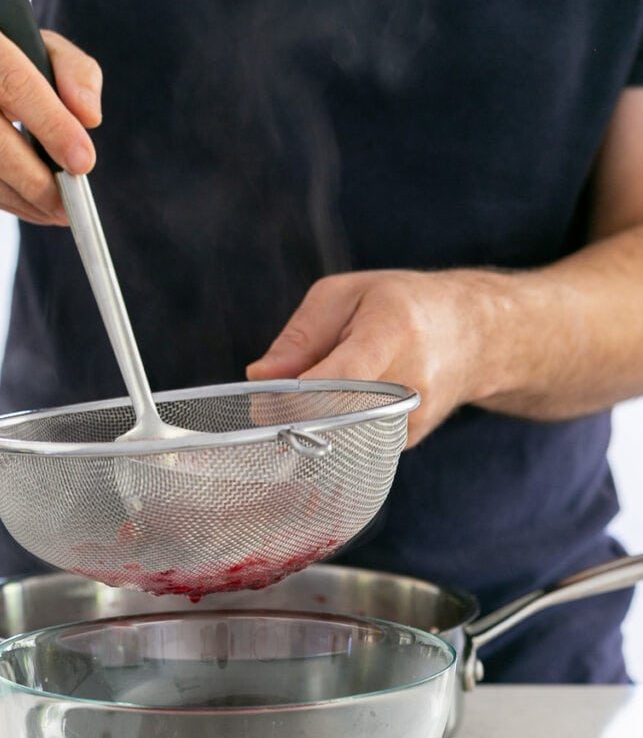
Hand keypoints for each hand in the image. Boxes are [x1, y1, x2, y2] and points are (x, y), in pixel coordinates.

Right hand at [0, 9, 101, 224]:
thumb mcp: (39, 50)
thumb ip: (76, 74)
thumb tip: (89, 117)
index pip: (12, 82)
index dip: (52, 126)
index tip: (84, 163)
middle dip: (35, 179)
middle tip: (71, 205)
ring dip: (19, 200)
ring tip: (55, 212)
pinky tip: (25, 206)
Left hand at [247, 269, 511, 445]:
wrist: (477, 335)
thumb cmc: (402, 305)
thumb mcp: (345, 295)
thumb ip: (300, 336)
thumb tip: (260, 377)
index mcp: (393, 332)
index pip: (341, 376)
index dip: (295, 394)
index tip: (263, 400)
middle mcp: (410, 383)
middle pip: (332, 414)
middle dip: (290, 412)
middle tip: (269, 400)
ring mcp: (412, 419)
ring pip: (336, 434)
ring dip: (308, 420)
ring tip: (314, 392)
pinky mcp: (406, 442)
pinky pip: (349, 441)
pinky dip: (331, 426)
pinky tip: (341, 403)